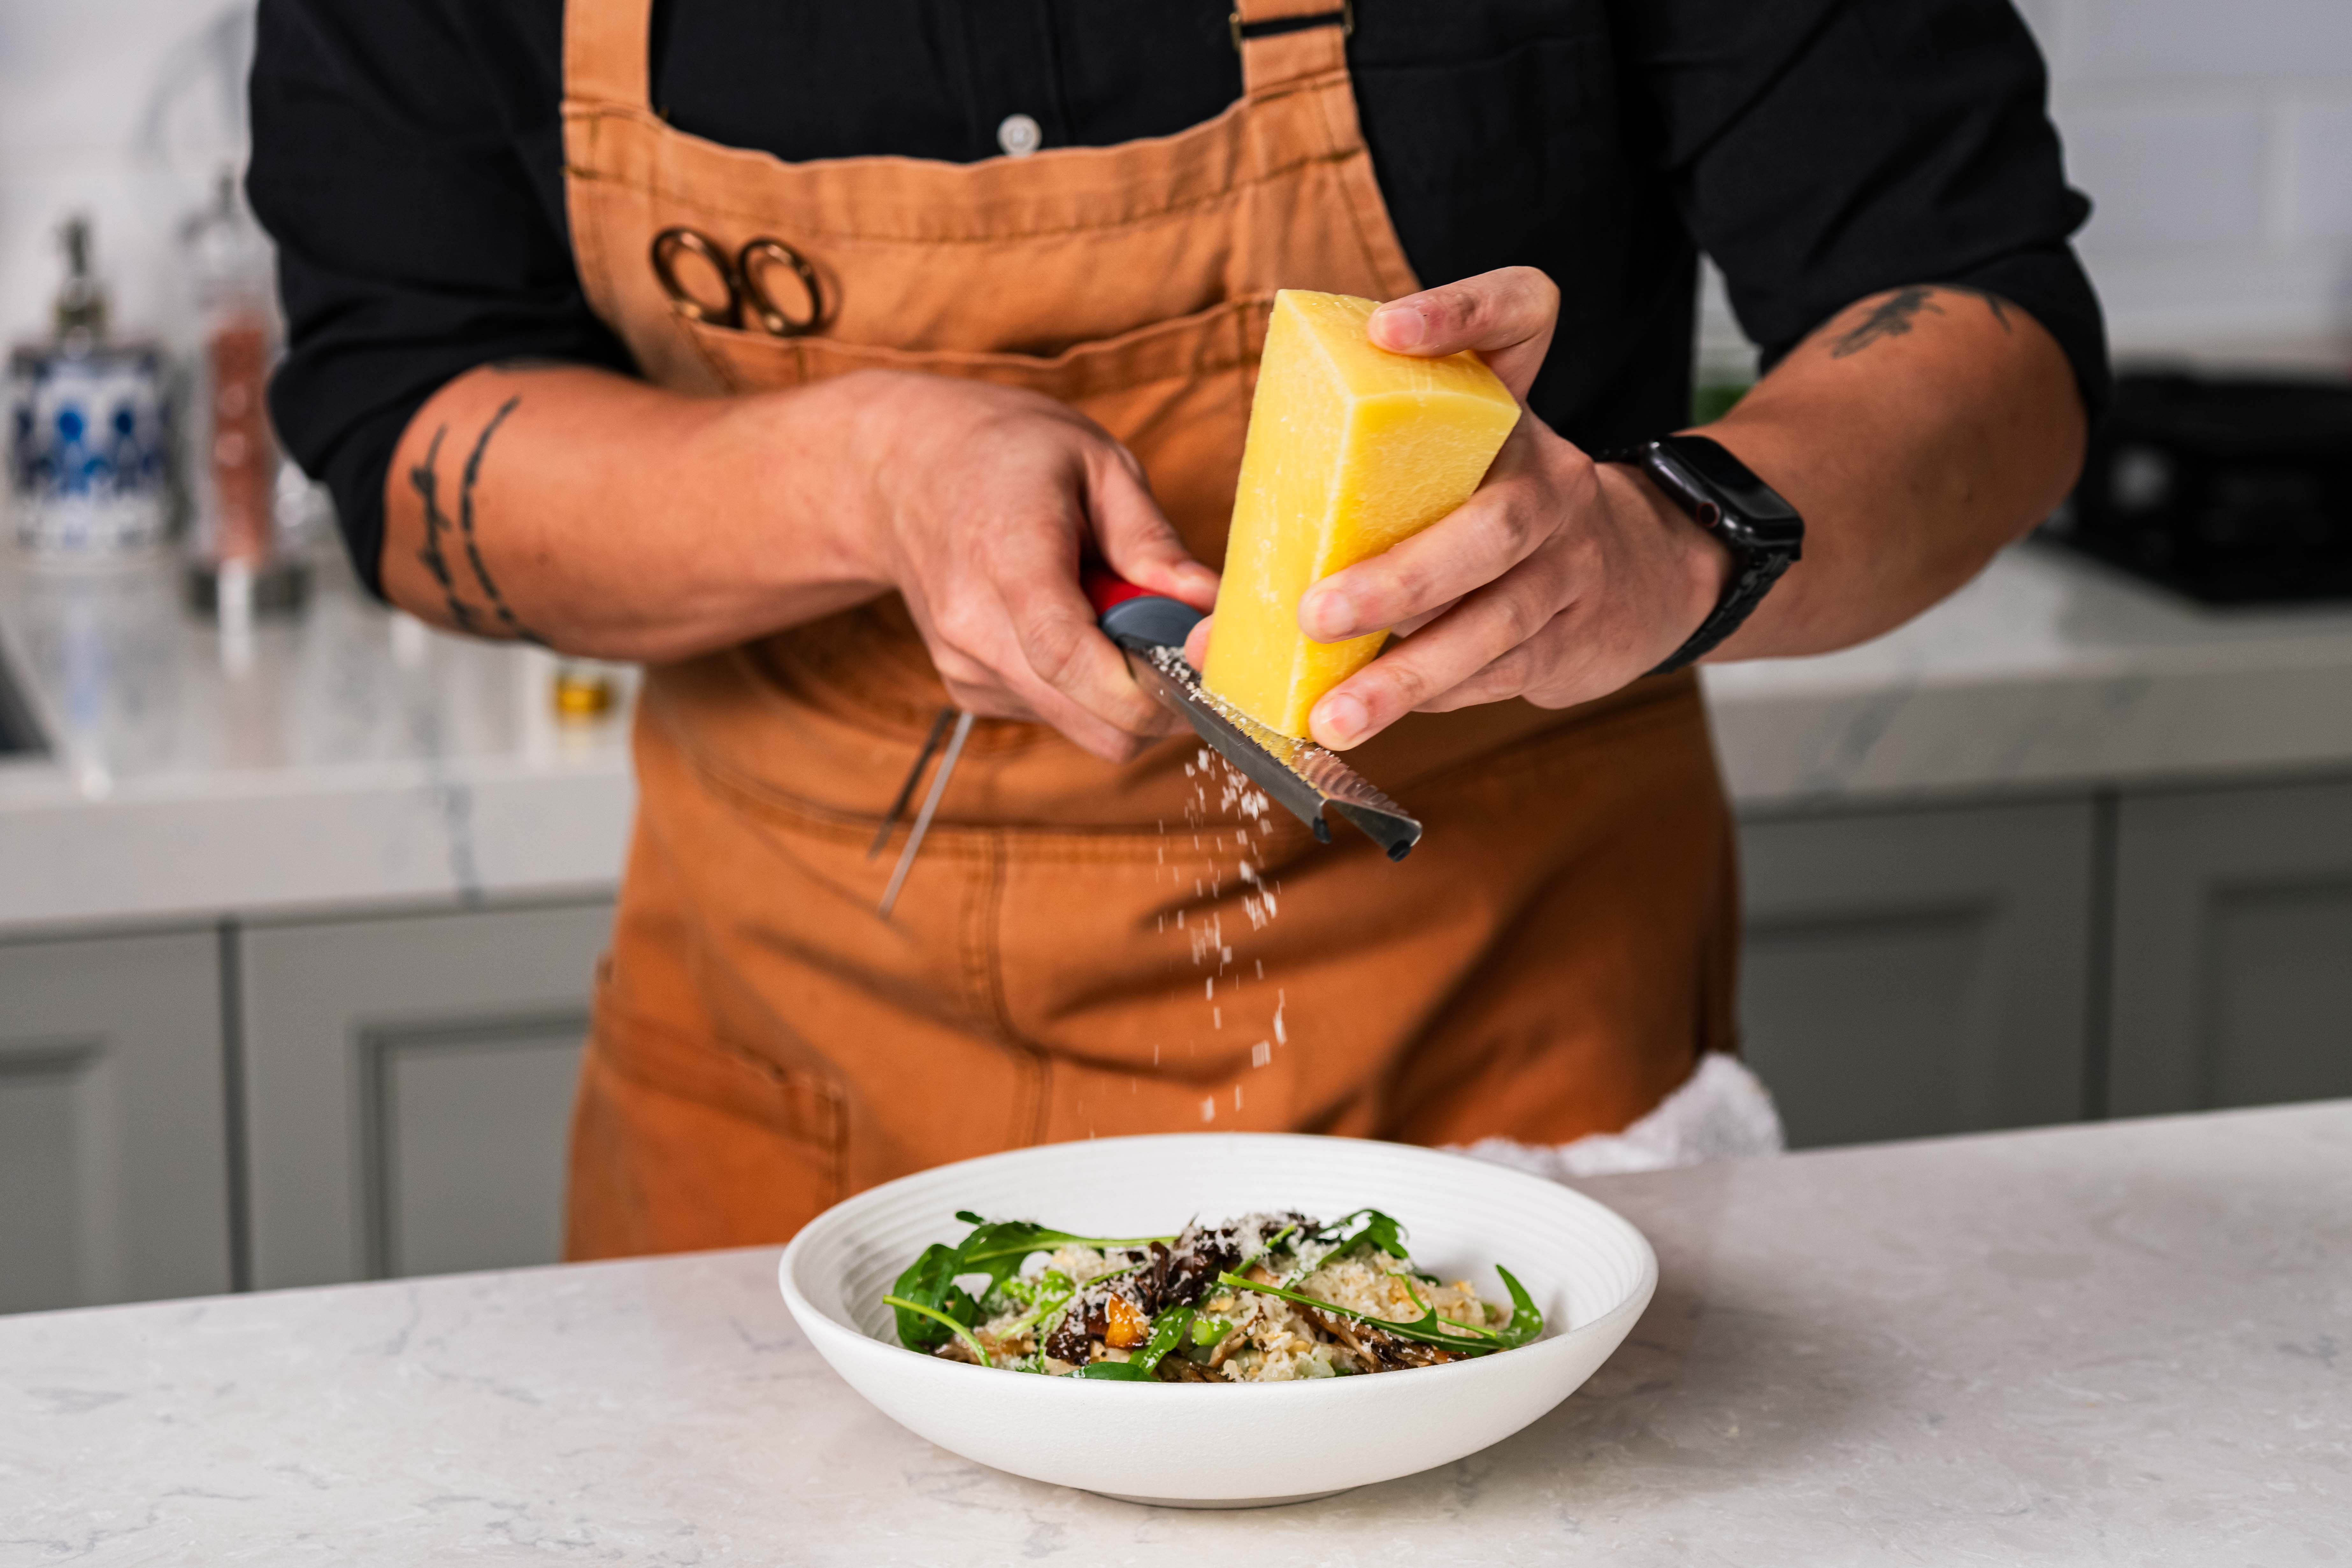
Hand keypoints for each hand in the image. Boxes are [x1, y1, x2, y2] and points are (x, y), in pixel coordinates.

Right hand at [841, 371, 1217, 761]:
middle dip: (1157, 701)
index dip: (1146, 687)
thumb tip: (1209, 605)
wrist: (903, 471)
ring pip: (1081, 727)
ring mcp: (966, 665)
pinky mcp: (968, 688)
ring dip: (1121, 691)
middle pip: (1092, 720)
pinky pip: (1055, 714)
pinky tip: (1072, 625)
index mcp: (1006, 558)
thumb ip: (1152, 540)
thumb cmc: (1005, 454)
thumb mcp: (1095, 463)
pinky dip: (1085, 688)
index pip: (1069, 657)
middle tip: (1178, 643)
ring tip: (1110, 613)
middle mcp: (974, 626)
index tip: (1197, 674)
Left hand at [1185, 267, 1728, 750]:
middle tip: (1316, 613)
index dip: (1461, 312)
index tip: (1387, 330)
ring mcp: (1566, 565)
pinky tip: (1369, 718)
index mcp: (1509, 415)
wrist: (1641, 577)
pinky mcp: (1566, 637)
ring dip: (1405, 674)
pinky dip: (1428, 697)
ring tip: (1333, 715)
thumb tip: (1213, 621)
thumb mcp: (1452, 468)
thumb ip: (1349, 500)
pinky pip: (1493, 673)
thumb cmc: (1493, 513)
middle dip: (1400, 578)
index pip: (1520, 318)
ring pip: (1492, 622)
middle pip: (1492, 527)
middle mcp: (1549, 482)